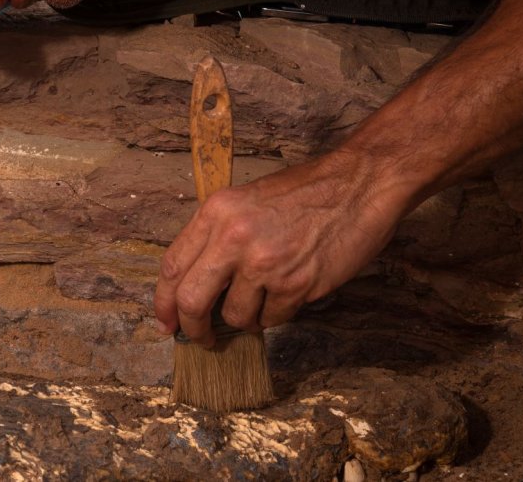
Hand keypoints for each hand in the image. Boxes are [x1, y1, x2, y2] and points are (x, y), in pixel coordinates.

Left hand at [153, 152, 406, 346]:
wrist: (358, 185)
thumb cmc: (305, 193)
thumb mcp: (246, 201)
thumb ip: (217, 236)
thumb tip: (196, 283)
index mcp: (216, 212)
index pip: (173, 265)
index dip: (164, 301)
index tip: (166, 321)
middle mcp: (233, 237)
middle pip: (192, 300)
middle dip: (193, 328)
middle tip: (201, 338)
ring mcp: (264, 262)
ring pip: (235, 316)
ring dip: (247, 317)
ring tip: (265, 297)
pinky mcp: (295, 284)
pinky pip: (272, 318)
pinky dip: (277, 313)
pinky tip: (291, 290)